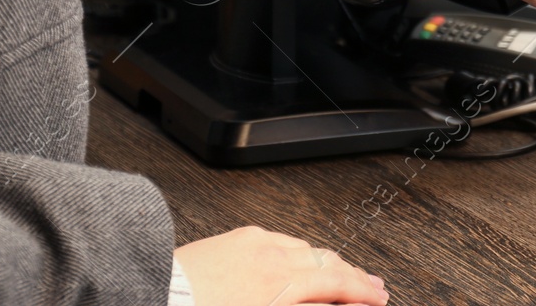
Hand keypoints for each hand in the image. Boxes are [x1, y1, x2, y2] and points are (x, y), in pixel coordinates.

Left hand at [174, 226, 387, 305]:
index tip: (377, 299)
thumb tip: (328, 302)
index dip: (362, 295)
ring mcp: (259, 246)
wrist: (158, 292)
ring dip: (332, 262)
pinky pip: (284, 238)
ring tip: (346, 273)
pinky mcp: (242, 236)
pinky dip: (304, 249)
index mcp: (280, 289)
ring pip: (310, 250)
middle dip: (356, 278)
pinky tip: (306, 255)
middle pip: (329, 266)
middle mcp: (274, 263)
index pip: (335, 288)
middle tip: (374, 287)